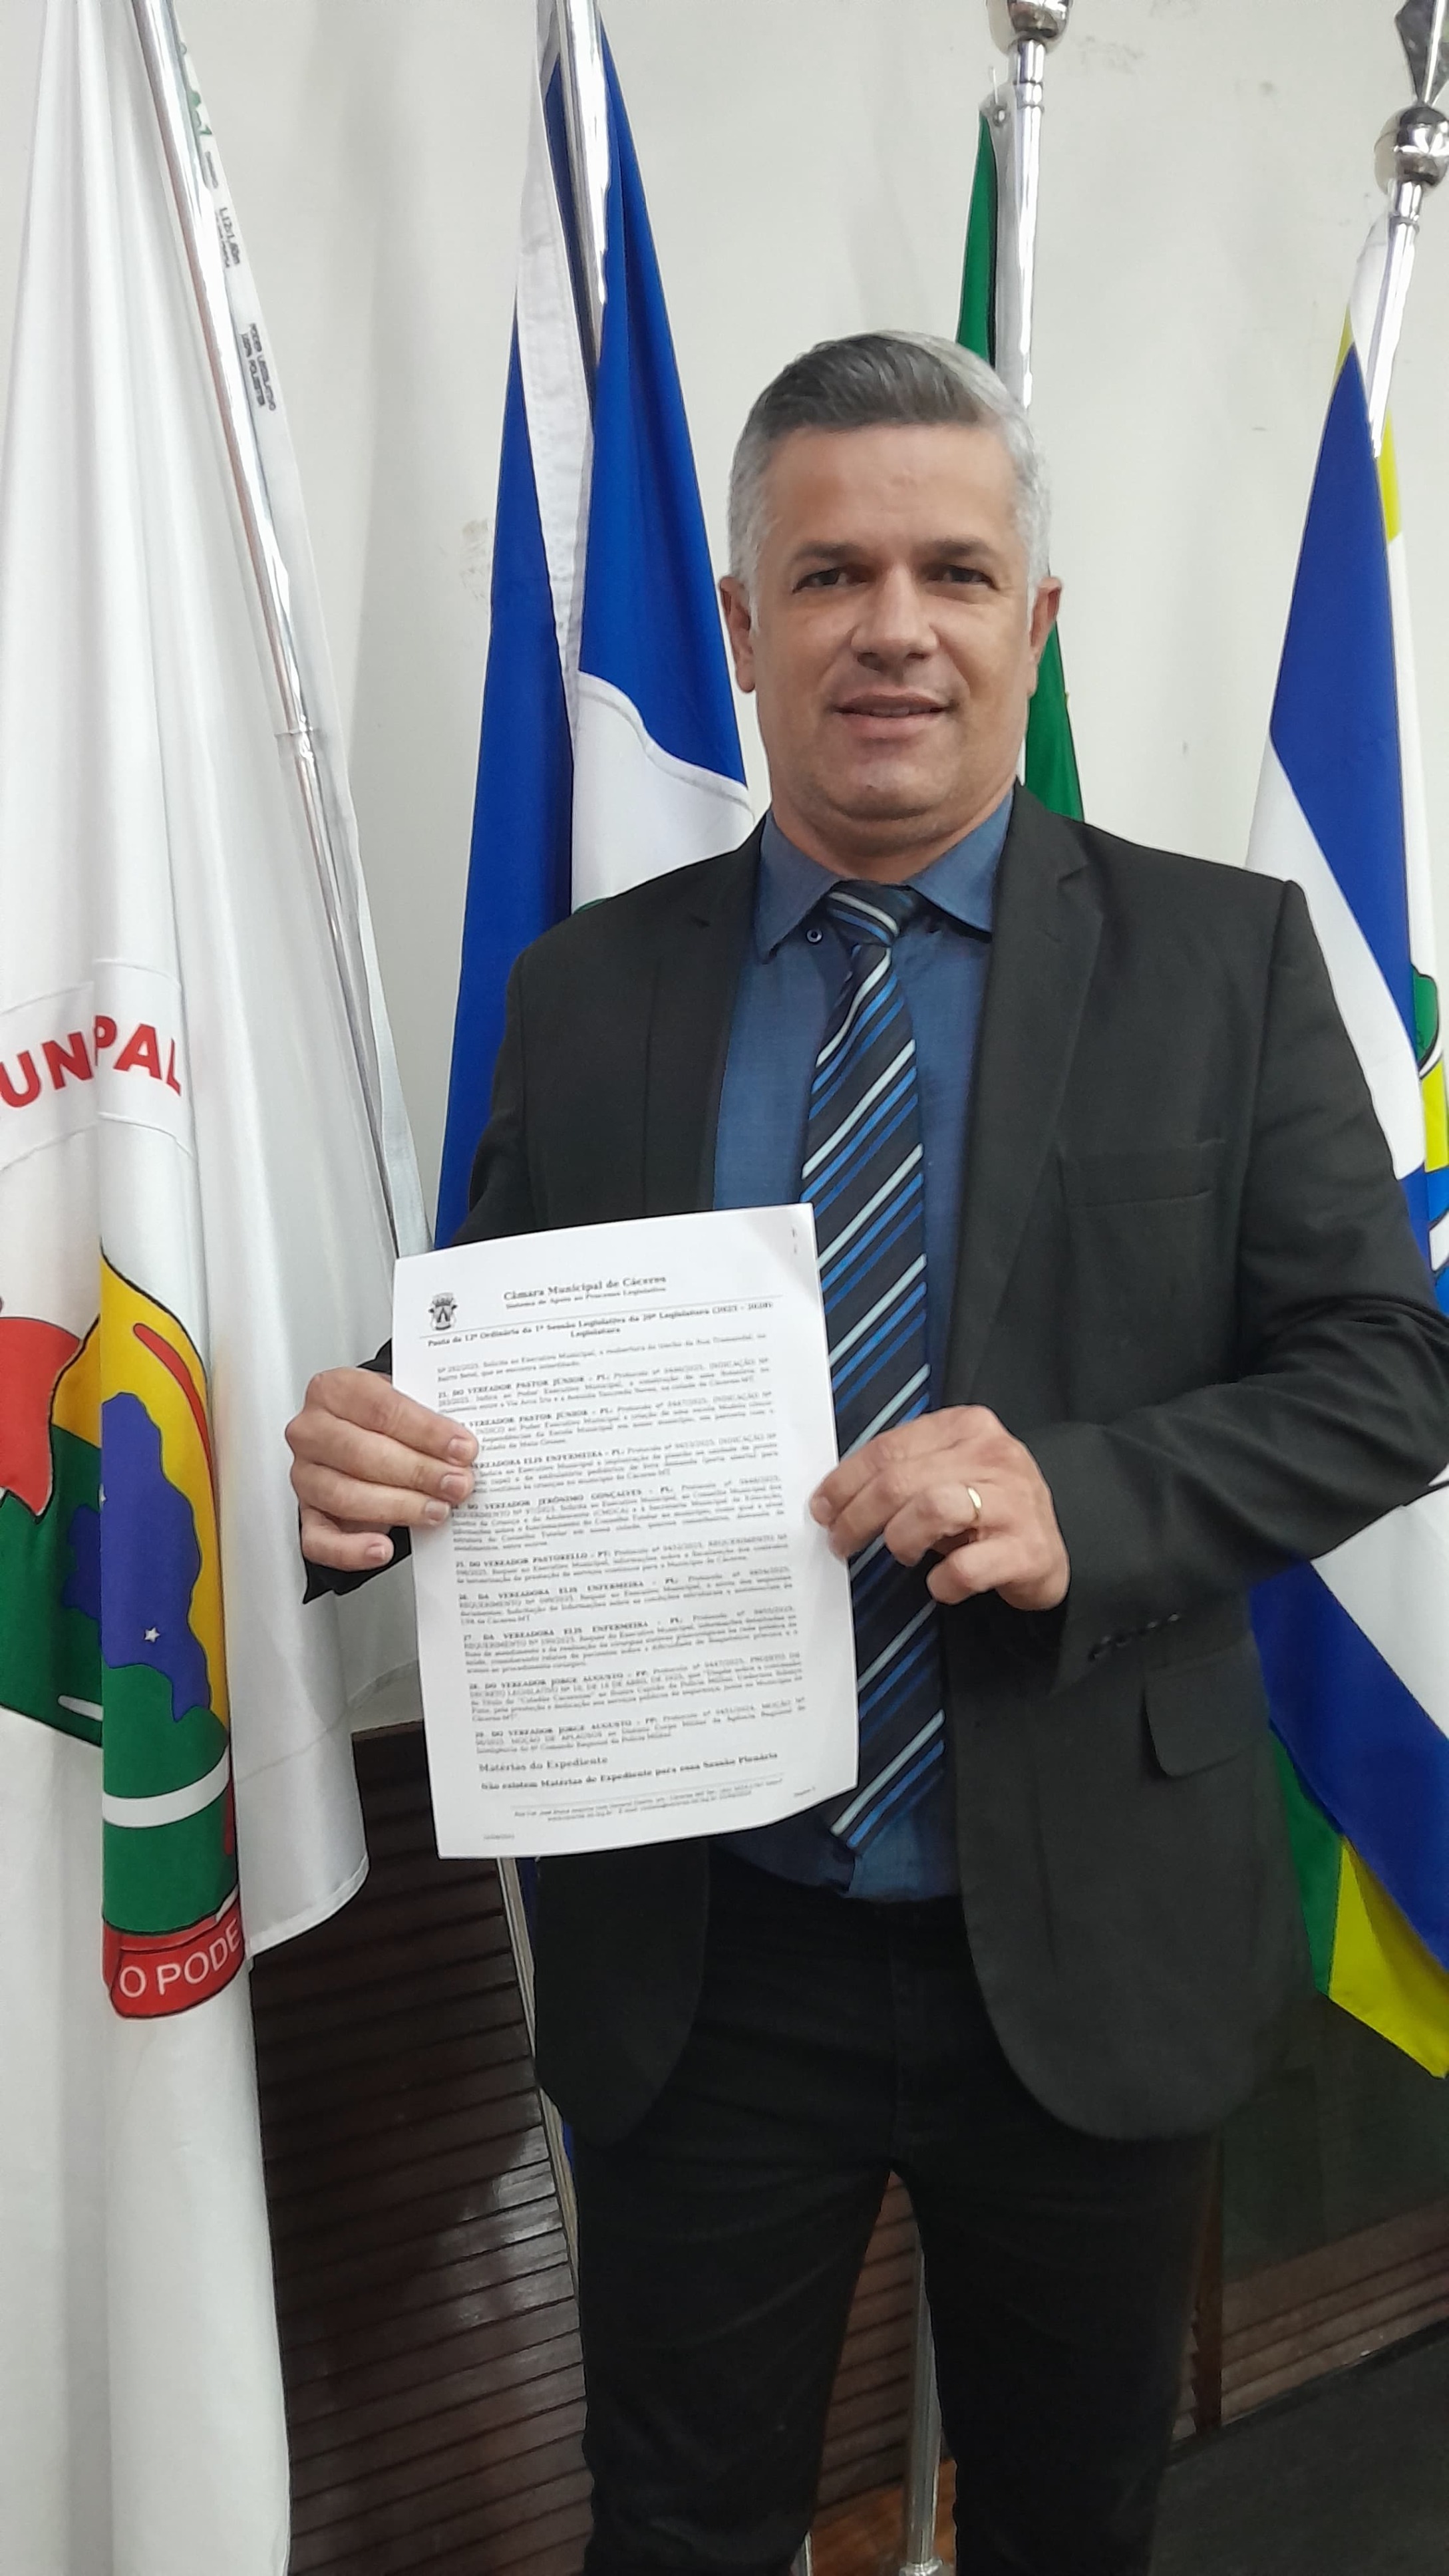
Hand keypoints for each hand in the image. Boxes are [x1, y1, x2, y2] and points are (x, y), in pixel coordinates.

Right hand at [286, 1367, 477, 1571]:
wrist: (361, 1439)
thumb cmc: (384, 1421)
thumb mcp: (406, 1404)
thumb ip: (429, 1421)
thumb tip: (465, 1447)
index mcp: (334, 1390)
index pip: (381, 1409)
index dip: (426, 1431)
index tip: (462, 1448)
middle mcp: (312, 1432)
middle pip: (362, 1453)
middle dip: (418, 1472)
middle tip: (457, 1484)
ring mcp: (305, 1475)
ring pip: (345, 1496)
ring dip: (398, 1506)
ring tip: (436, 1510)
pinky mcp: (307, 1515)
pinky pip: (319, 1540)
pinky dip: (351, 1550)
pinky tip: (381, 1549)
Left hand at [810, 1406, 1068, 1611]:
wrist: (1050, 1548)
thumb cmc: (988, 1510)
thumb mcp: (949, 1474)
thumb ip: (904, 1471)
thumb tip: (836, 1496)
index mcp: (967, 1427)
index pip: (889, 1448)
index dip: (845, 1481)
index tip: (822, 1507)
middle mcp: (994, 1456)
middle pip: (901, 1480)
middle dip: (857, 1516)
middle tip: (841, 1541)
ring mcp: (1014, 1502)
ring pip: (931, 1509)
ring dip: (900, 1540)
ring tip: (900, 1554)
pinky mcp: (1027, 1550)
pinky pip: (965, 1568)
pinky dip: (942, 1581)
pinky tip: (940, 1582)